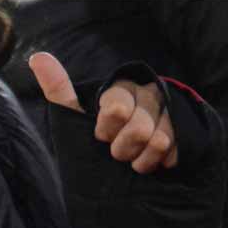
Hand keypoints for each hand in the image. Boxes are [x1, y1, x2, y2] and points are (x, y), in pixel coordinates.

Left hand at [28, 52, 176, 172]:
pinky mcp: (189, 132)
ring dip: (141, 159)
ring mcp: (172, 113)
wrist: (122, 170)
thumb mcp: (75, 116)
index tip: (100, 136)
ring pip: (157, 141)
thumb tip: (37, 57)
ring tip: (135, 158)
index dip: (105, 130)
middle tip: (118, 151)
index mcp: (123, 88)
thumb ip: (59, 89)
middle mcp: (151, 94)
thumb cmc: (95, 140)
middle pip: (138, 129)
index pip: (115, 109)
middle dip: (122, 149)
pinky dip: (160, 163)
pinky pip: (175, 152)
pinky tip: (154, 160)